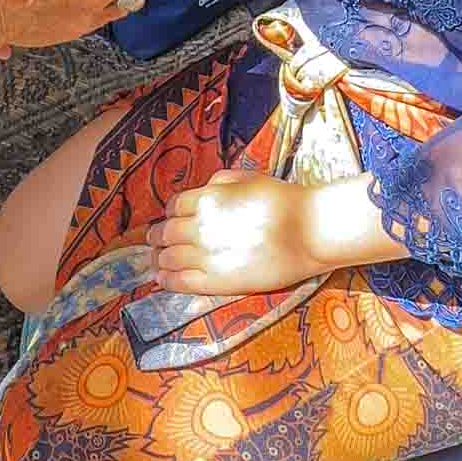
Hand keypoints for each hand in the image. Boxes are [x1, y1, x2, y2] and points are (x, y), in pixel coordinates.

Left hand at [149, 172, 320, 294]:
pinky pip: (182, 282)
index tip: (168, 218)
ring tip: (154, 262)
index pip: (173, 206)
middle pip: (166, 233)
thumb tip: (204, 188)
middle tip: (152, 241)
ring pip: (169, 258)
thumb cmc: (283, 201)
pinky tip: (161, 279)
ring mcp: (207, 256)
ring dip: (157, 259)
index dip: (168, 213)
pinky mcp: (218, 282)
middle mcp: (201, 227)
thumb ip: (220, 182)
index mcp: (207, 199)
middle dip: (157, 237)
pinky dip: (167, 280)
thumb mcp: (248, 178)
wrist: (309, 231)